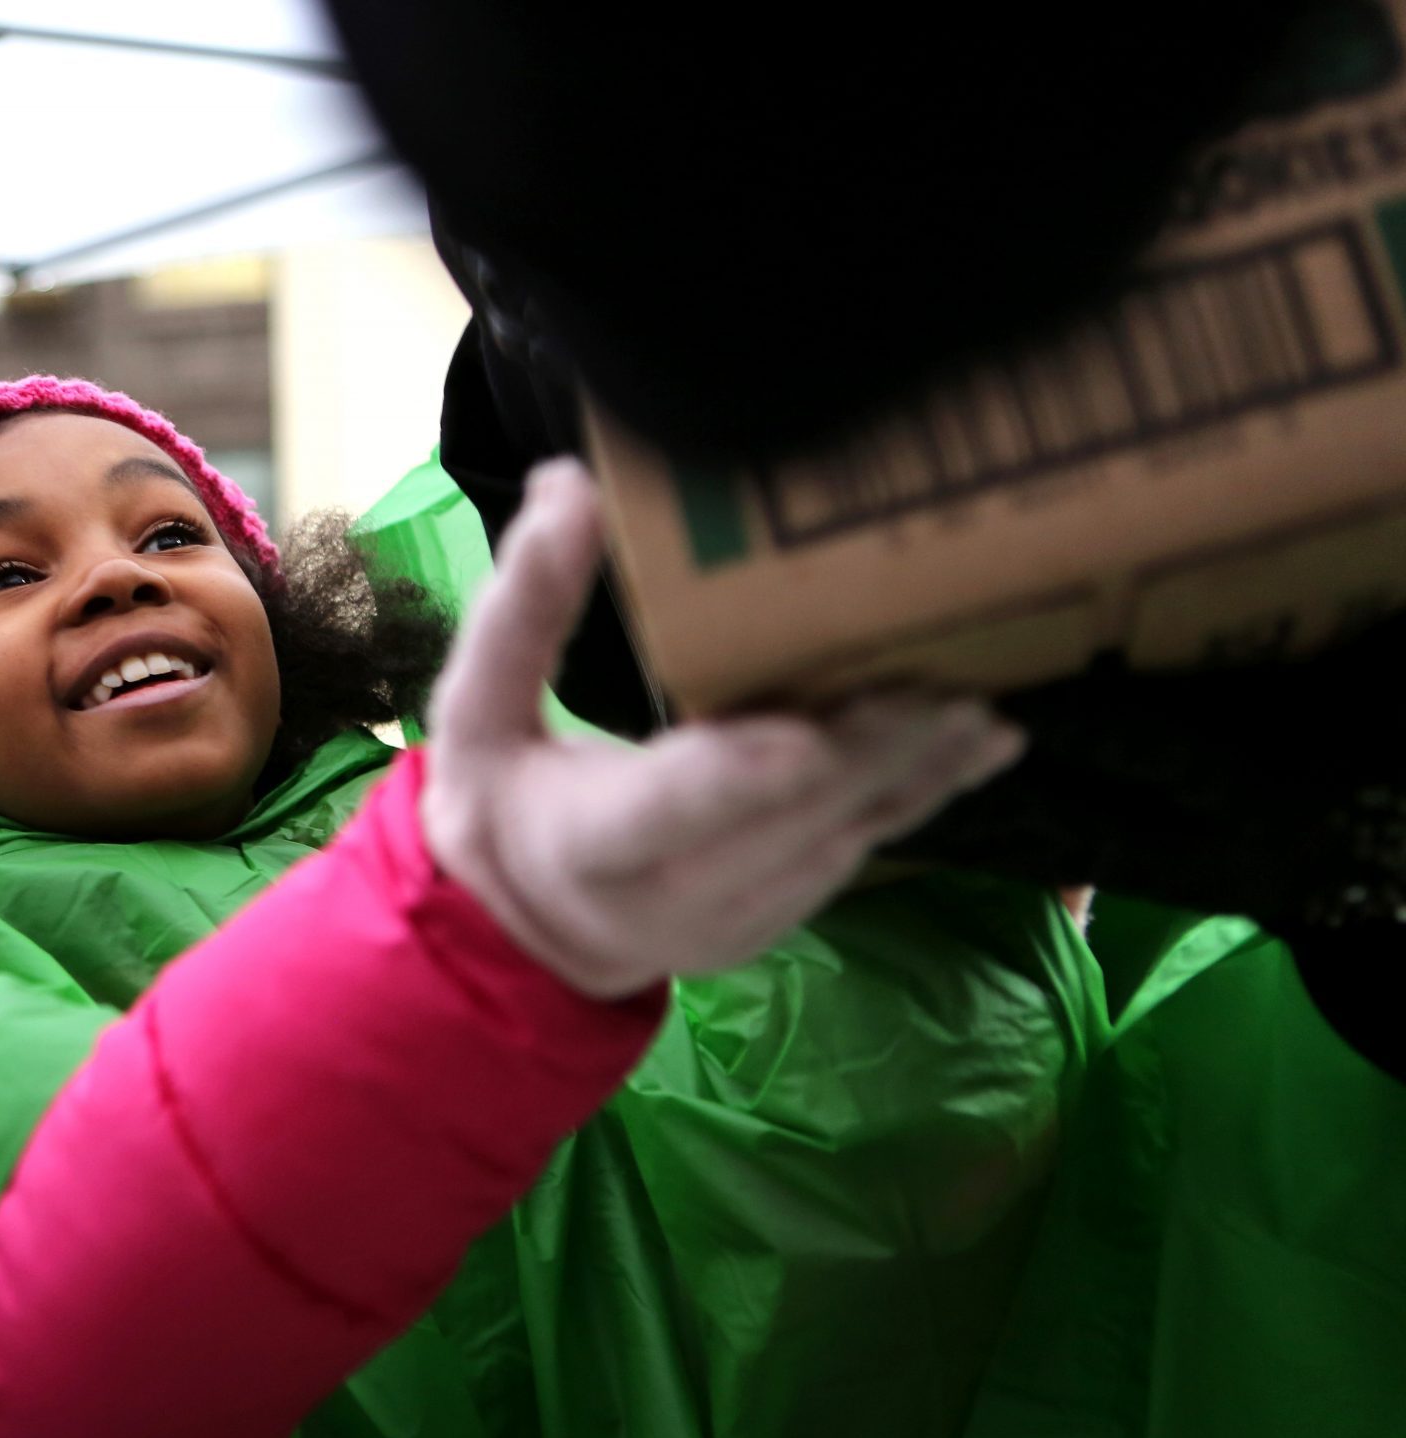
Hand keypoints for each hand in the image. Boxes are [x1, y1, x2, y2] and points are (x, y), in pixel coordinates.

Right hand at [421, 459, 1024, 998]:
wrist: (524, 935)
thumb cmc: (500, 801)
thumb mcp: (475, 712)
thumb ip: (521, 610)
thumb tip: (569, 482)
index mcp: (585, 844)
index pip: (664, 809)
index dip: (736, 776)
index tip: (806, 738)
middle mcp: (670, 898)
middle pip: (783, 822)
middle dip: (866, 752)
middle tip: (939, 677)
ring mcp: (736, 920)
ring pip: (839, 842)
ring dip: (913, 771)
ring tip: (978, 702)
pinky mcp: (781, 918)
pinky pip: (859, 853)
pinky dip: (920, 795)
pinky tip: (981, 742)